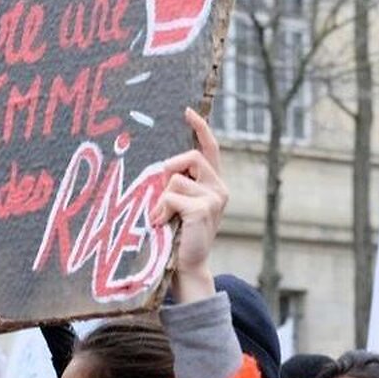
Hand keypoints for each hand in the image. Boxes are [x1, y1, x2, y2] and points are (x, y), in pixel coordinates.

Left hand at [152, 108, 228, 303]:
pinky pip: (171, 196)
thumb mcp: (179, 203)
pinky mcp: (204, 209)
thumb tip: (158, 167)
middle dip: (169, 170)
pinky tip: (163, 224)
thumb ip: (176, 184)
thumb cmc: (178, 234)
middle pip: (190, 156)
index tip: (187, 111)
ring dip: (161, 198)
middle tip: (159, 191)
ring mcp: (215, 198)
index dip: (201, 128)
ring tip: (162, 218)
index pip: (210, 149)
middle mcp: (219, 188)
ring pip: (175, 179)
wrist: (186, 265)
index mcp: (214, 184)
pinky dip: (161, 210)